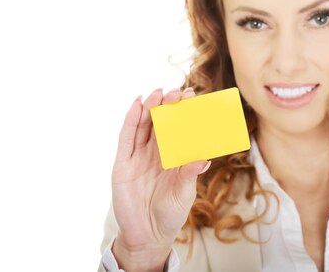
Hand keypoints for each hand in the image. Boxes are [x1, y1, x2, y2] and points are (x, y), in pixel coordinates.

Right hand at [111, 87, 209, 270]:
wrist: (147, 236)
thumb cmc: (170, 214)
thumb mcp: (183, 195)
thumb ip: (189, 175)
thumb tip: (205, 158)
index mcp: (175, 157)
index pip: (180, 129)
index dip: (185, 112)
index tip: (193, 95)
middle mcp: (157, 153)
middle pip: (161, 123)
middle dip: (168, 105)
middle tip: (176, 91)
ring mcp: (139, 156)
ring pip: (144, 126)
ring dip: (150, 108)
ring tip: (157, 93)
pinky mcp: (123, 163)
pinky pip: (127, 138)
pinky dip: (131, 120)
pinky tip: (137, 104)